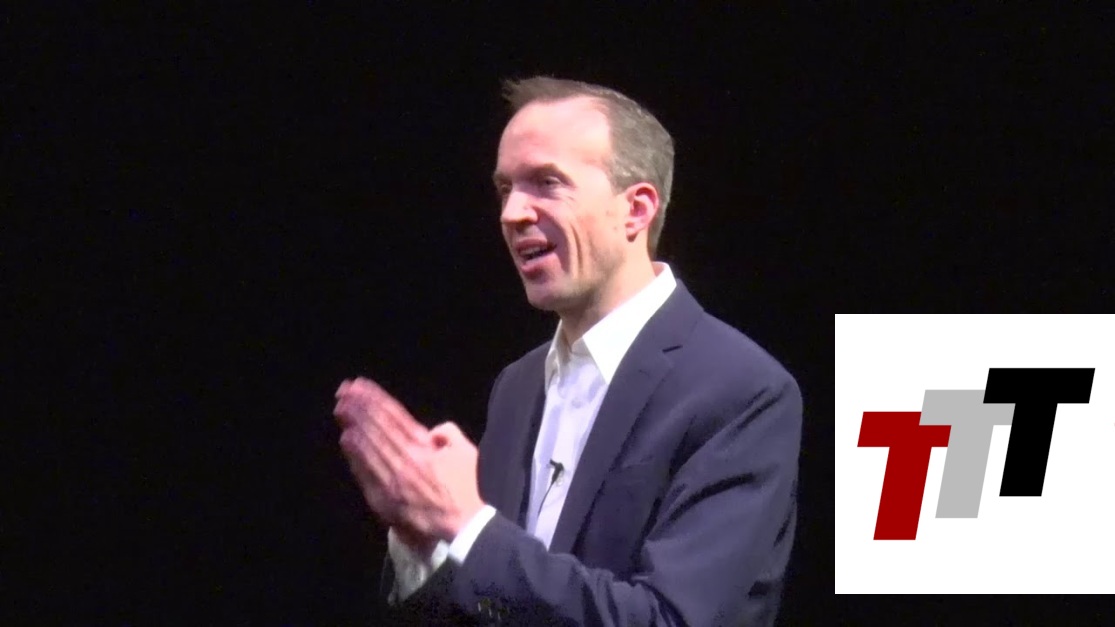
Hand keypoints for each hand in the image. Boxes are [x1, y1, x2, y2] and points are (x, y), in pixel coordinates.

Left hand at [334, 377, 485, 542]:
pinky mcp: (385, 500)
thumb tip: (433, 432)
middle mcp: (404, 461)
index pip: (394, 417)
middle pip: (377, 428)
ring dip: (354, 426)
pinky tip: (347, 440)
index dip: (375, 399)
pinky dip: (356, 455)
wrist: (466, 525)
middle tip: (343, 392)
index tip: (360, 387)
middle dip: (359, 408)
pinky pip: (366, 473)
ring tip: (341, 409)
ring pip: (369, 447)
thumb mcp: (466, 451)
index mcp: (424, 448)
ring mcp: (392, 481)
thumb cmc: (467, 487)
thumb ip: (449, 434)